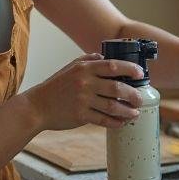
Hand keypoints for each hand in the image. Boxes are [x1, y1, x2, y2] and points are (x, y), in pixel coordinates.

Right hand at [19, 53, 144, 131]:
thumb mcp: (70, 67)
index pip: (112, 66)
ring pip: (112, 106)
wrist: (37, 106)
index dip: (130, 69)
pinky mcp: (80, 115)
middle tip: (140, 99)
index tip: (141, 74)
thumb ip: (89, 60)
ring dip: (127, 110)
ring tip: (135, 113)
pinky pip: (103, 120)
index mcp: (84, 68)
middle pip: (116, 87)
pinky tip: (122, 122)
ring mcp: (83, 100)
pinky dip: (115, 122)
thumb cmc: (56, 86)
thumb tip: (106, 57)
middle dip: (133, 94)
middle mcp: (85, 83)